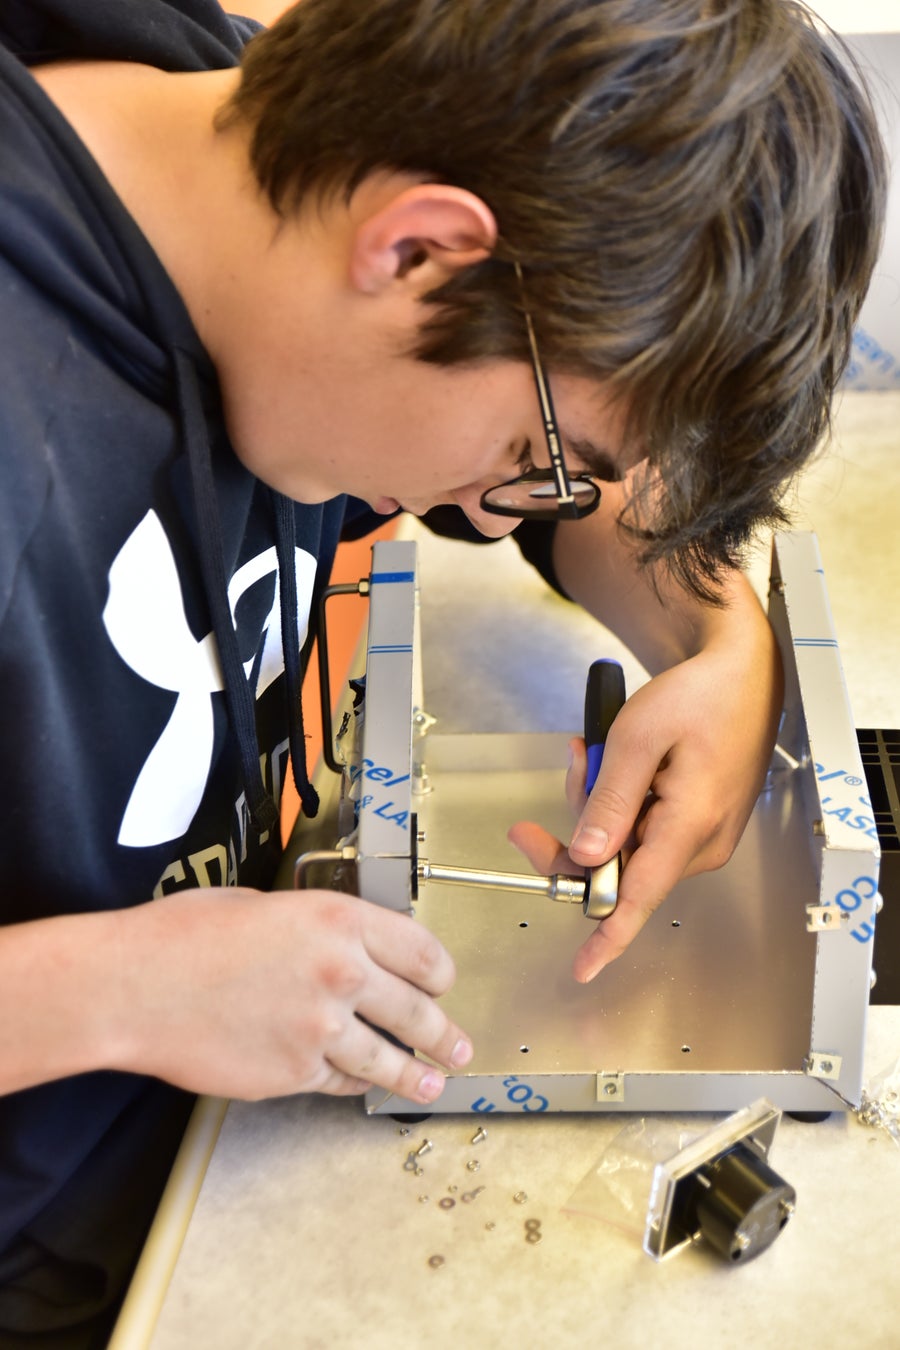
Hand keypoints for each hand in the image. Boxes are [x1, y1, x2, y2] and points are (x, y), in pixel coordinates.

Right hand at [118, 887, 472, 1102]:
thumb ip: (315, 927)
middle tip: (458, 1046)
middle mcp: (343, 973)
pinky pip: (341, 1080)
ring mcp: (321, 1028)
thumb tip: (339, 946)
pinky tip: (364, 1086)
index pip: (421, 951)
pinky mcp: (295, 1072)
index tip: (444, 986)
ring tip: (433, 1082)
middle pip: (417, 1011)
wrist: (136, 987)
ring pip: (388, 1058)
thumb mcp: (265, 904)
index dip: (440, 974)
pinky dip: (355, 1083)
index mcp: (339, 921)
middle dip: (444, 1033)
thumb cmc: (186, 937)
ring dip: (416, 1074)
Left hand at [509, 625, 781, 980]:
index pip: (639, 896)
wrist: (742, 675)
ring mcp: (703, 836)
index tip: (583, 966)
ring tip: (597, 752)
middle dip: (580, 827)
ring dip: (599, 805)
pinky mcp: (698, 824)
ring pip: (626, 846)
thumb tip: (588, 857)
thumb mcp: (639, 738)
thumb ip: (610, 801)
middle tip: (566, 773)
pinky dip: (620, 802)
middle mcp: (702, 842)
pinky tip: (617, 763)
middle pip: (619, 867)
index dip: (607, 935)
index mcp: (690, 824)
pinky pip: (643, 830)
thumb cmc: (699, 696)